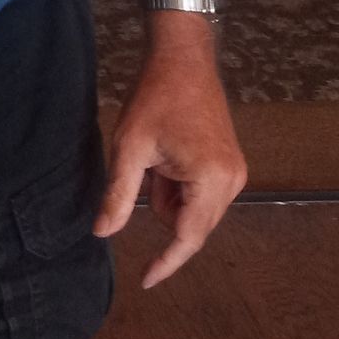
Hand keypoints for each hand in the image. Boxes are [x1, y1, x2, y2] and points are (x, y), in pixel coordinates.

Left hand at [92, 23, 246, 288]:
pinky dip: (181, 187)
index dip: (166, 262)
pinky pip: (203, 195)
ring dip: (171, 197)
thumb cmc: (155, 97)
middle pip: (192, 226)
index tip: (145, 281)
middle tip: (148, 168)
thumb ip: (118, 195)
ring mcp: (237, 173)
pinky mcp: (233, 164)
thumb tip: (102, 233)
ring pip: (195, 211)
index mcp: (212, 180)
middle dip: (162, 207)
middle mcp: (233, 182)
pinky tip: (169, 157)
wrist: (183, 58)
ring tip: (158, 157)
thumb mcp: (130, 146)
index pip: (187, 237)